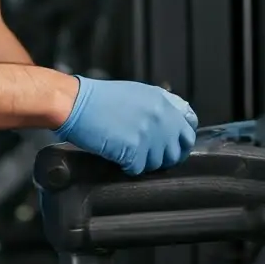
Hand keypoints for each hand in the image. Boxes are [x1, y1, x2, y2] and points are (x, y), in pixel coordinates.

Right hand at [55, 77, 197, 174]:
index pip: (189, 126)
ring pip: (158, 163)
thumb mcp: (136, 93)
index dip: (182, 138)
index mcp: (162, 102)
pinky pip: (138, 170)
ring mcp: (148, 135)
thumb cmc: (98, 99)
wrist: (75, 103)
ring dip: (144, 163)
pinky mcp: (133, 150)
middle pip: (178, 149)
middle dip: (167, 156)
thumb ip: (158, 107)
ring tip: (128, 154)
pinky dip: (128, 168)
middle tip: (151, 157)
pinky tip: (118, 159)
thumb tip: (172, 123)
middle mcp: (160, 118)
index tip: (175, 145)